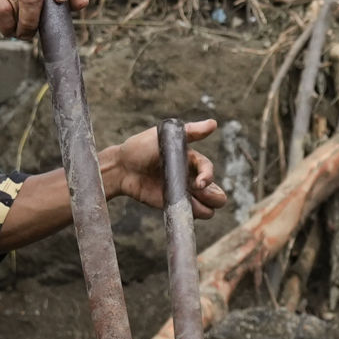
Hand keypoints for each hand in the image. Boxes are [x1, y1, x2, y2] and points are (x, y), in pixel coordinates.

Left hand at [104, 119, 230, 215]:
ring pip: (208, 207)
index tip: (200, 183)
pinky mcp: (174, 206)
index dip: (208, 177)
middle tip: (200, 193)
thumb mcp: (167, 135)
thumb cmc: (142, 147)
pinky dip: (191, 214)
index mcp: (192, 161)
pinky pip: (190, 215)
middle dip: (215, 196)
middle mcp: (191, 178)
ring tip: (191, 201)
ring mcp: (183, 194)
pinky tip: (181, 208)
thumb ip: (191, 131)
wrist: (122, 167)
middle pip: (217, 193)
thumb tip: (213, 124)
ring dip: (205, 207)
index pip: (208, 170)